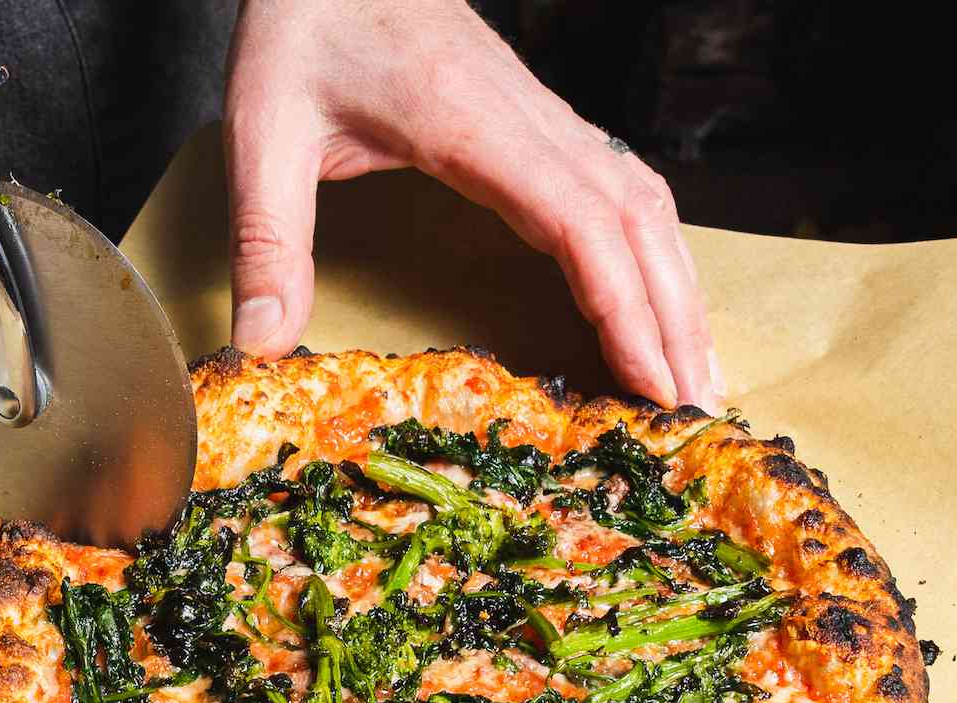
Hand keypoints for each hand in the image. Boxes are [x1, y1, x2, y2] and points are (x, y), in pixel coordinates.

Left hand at [224, 0, 722, 409]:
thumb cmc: (305, 22)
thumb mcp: (265, 130)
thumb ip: (266, 238)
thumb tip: (260, 344)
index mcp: (471, 124)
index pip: (579, 221)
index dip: (624, 306)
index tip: (651, 382)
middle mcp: (530, 120)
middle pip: (638, 221)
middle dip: (675, 318)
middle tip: (696, 409)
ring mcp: (545, 118)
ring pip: (645, 203)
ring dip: (678, 287)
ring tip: (695, 370)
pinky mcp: (542, 123)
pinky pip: (622, 189)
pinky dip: (653, 253)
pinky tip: (658, 297)